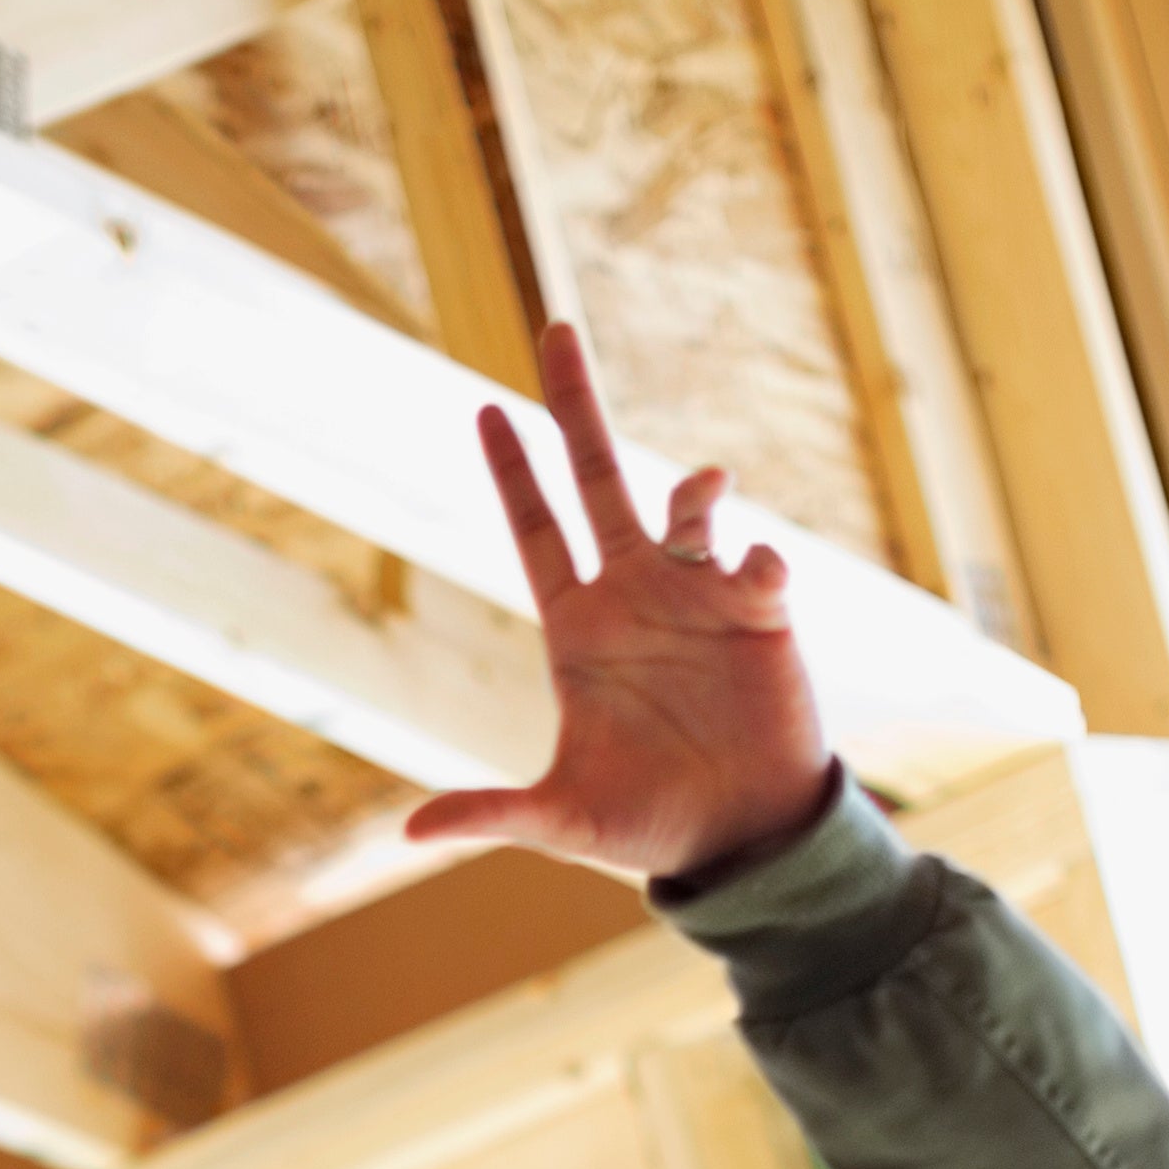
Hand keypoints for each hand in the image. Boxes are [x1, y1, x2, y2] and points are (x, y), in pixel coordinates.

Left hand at [400, 320, 842, 888]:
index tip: (485, 410)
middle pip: (599, 480)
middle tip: (554, 333)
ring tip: (705, 488)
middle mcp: (633, 594)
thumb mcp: (562, 818)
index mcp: (579, 628)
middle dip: (576, 409)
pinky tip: (756, 576)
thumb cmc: (646, 822)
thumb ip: (492, 812)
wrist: (738, 836)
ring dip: (694, 490)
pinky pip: (754, 561)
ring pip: (685, 509)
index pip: (536, 531)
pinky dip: (755, 557)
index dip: (513, 473)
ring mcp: (697, 597)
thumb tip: (410, 835)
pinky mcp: (759, 614)